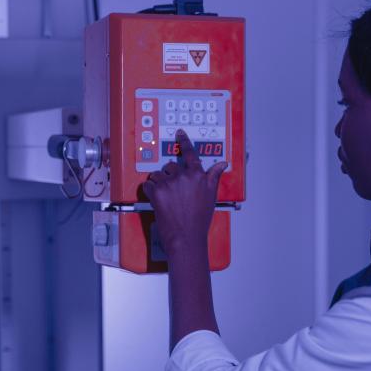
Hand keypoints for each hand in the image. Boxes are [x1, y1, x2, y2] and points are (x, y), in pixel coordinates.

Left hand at [142, 130, 226, 255]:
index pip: (191, 154)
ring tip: (166, 198)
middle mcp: (184, 177)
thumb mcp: (211, 196)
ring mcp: (170, 183)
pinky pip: (148, 185)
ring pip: (157, 175)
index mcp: (199, 176)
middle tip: (173, 191)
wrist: (187, 237)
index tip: (179, 133)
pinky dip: (150, 192)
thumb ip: (214, 177)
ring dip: (158, 184)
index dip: (184, 142)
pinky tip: (158, 201)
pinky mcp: (158, 192)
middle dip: (169, 176)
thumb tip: (222, 164)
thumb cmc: (199, 220)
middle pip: (170, 166)